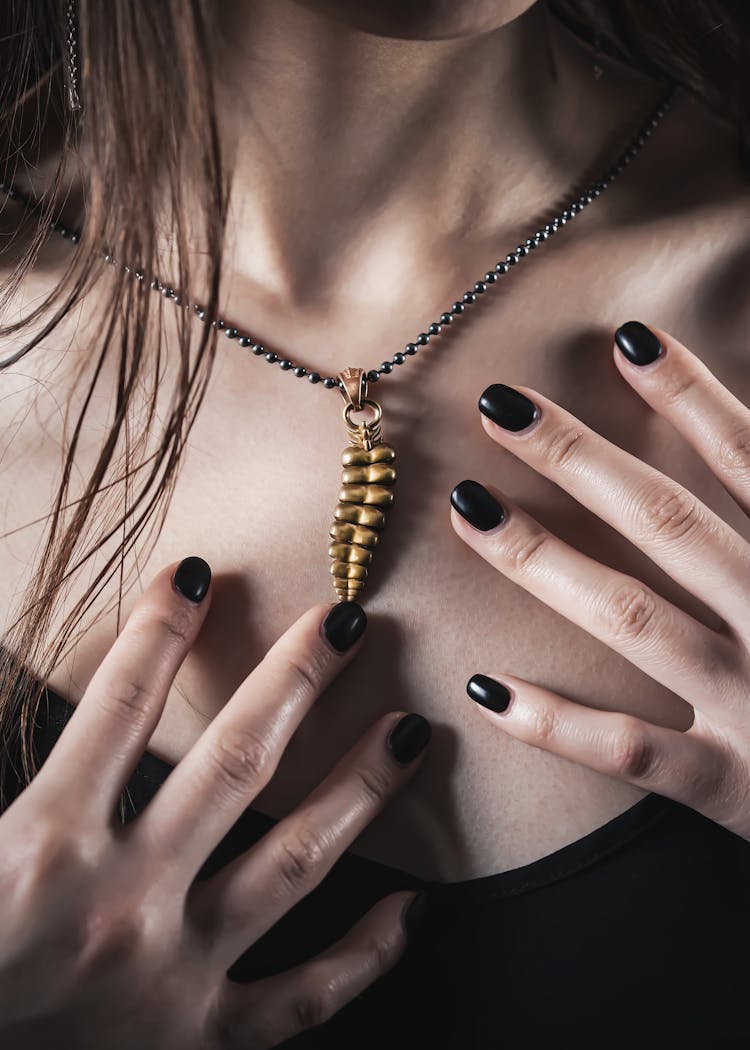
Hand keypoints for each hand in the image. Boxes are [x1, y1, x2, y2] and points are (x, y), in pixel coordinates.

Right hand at [0, 558, 430, 1048]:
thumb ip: (25, 775)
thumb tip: (87, 719)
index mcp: (45, 849)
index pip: (119, 704)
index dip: (161, 628)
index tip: (197, 574)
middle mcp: (123, 903)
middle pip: (234, 762)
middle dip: (297, 680)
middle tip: (348, 622)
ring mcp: (173, 977)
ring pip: (292, 862)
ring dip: (359, 789)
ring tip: (410, 732)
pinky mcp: (199, 1042)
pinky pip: (303, 997)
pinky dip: (366, 954)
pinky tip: (414, 906)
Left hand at [450, 321, 749, 839]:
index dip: (693, 397)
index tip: (626, 340)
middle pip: (669, 524)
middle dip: (581, 459)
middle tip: (500, 405)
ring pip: (633, 621)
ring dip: (545, 562)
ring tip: (469, 511)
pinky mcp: (733, 786)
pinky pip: (632, 752)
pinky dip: (557, 724)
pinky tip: (483, 687)